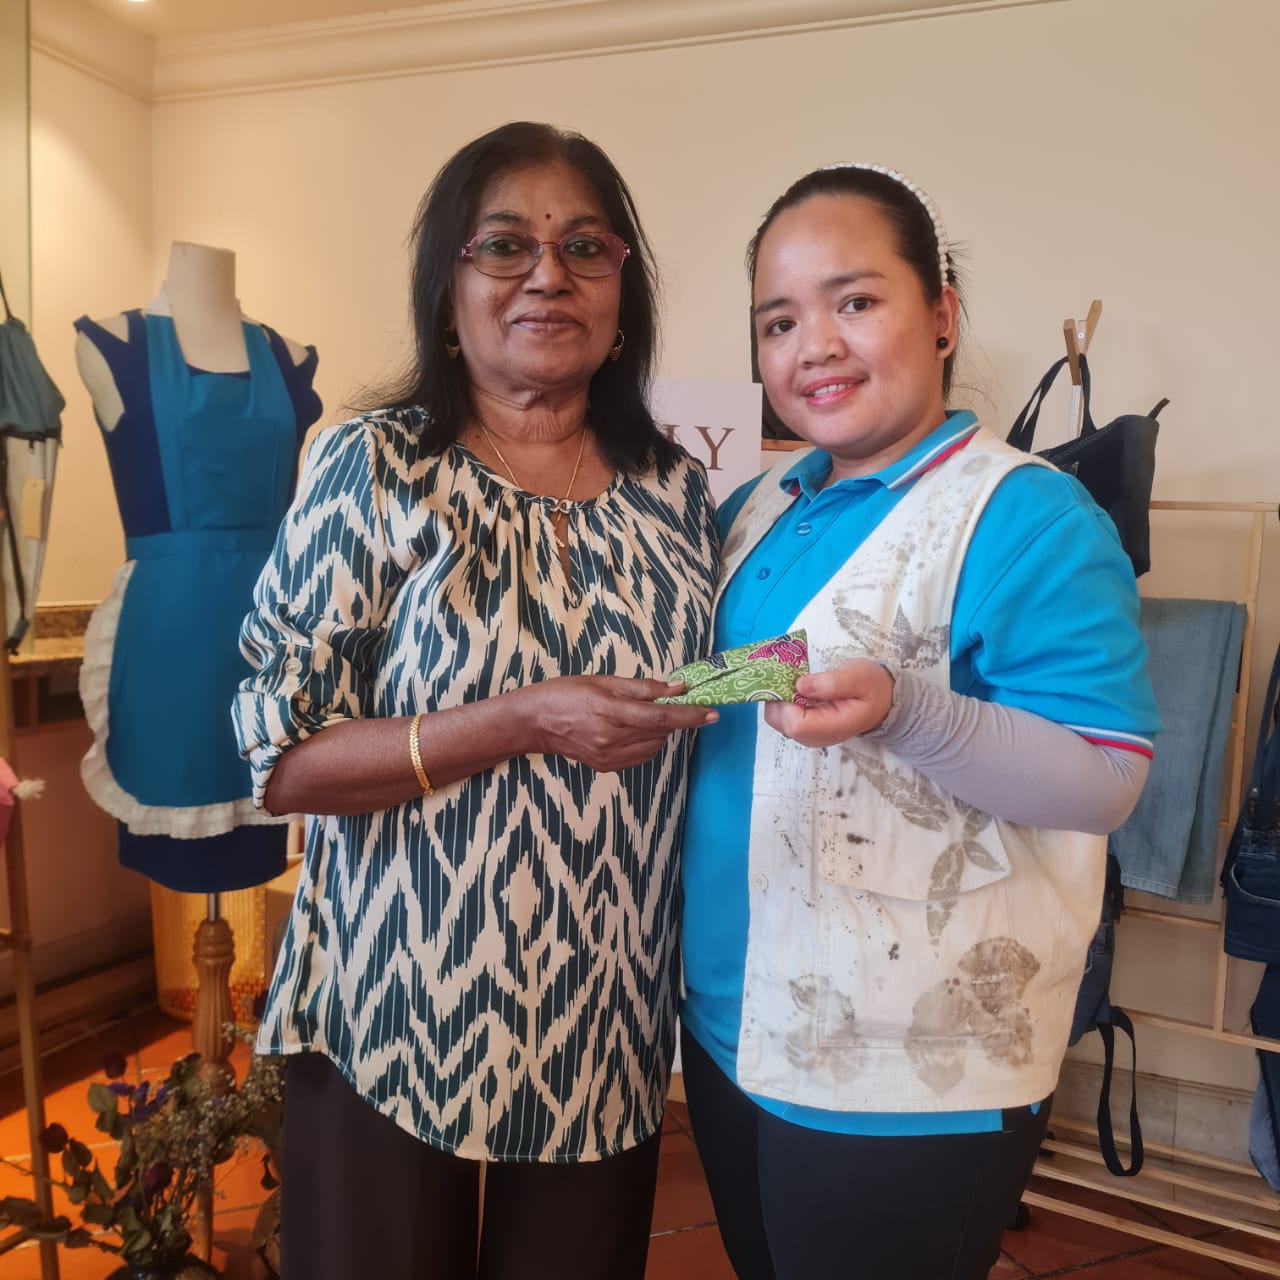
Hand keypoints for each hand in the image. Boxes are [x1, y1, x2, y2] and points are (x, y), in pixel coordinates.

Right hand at [523, 675, 716, 772]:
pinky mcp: (606, 768)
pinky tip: (636, 730)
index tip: (712, 713)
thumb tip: (677, 687)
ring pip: (654, 746)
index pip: (660, 716)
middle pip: (660, 731)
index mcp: (609, 711)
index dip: (689, 715)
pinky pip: (641, 757)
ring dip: (661, 731)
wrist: (534, 723)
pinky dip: (648, 743)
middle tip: (678, 703)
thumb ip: (642, 687)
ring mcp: (608, 757)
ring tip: (646, 715)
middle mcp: (611, 739)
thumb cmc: (566, 693)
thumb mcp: (603, 681)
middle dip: (676, 718)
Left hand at [763, 659, 892, 748]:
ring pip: (778, 720)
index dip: (786, 702)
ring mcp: (809, 733)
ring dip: (778, 697)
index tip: (791, 680)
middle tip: (787, 673)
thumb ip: (832, 683)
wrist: (882, 699)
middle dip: (778, 697)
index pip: (795, 725)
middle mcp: (816, 736)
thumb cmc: (872, 687)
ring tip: (791, 677)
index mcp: (832, 728)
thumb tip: (800, 685)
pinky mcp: (805, 726)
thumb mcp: (858, 677)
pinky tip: (793, 685)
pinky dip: (782, 699)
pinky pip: (783, 716)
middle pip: (781, 723)